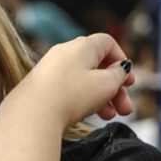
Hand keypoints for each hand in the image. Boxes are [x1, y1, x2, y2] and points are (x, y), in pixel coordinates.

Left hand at [9, 34, 134, 129]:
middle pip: (97, 65)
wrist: (31, 115)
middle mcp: (64, 52)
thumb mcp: (105, 84)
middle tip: (125, 109)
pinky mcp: (40, 85)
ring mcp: (50, 68)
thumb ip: (118, 74)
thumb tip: (120, 68)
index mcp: (82, 45)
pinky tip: (88, 115)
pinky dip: (81, 99)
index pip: (108, 44)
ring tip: (110, 116)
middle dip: (115, 88)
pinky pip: (67, 88)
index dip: (121, 62)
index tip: (128, 82)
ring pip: (83, 79)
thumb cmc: (71, 96)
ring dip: (101, 97)